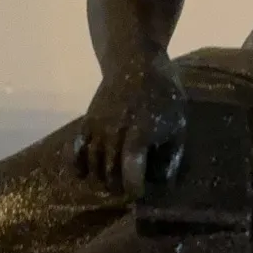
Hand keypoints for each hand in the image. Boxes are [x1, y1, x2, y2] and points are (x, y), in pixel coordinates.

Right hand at [73, 55, 185, 195]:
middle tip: (129, 187)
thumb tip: (165, 183)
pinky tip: (82, 174)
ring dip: (101, 179)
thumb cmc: (162, 93)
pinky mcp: (86, 122)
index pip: (131, 170)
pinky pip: (75, 150)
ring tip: (113, 182)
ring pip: (92, 165)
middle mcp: (114, 132)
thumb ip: (172, 154)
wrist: (133, 60)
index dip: (135, 188)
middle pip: (109, 173)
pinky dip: (76, 165)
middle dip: (119, 187)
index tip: (141, 193)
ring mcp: (97, 127)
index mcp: (140, 132)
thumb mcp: (177, 122)